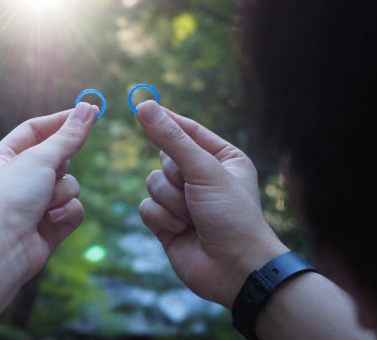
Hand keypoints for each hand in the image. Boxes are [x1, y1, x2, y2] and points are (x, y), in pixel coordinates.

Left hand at [0, 102, 96, 282]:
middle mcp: (18, 178)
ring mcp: (35, 202)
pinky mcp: (50, 224)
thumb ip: (68, 136)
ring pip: (69, 183)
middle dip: (61, 164)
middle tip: (54, 169)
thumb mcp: (41, 159)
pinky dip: (65, 212)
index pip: (35, 130)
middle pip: (56, 156)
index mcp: (3, 157)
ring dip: (62, 192)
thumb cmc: (13, 197)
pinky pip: (73, 207)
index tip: (90, 112)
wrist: (3, 249)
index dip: (61, 121)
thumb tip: (89, 108)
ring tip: (44, 205)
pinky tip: (49, 221)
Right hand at [136, 100, 286, 307]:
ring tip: (191, 216)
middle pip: (165, 158)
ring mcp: (183, 200)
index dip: (167, 120)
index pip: (188, 130)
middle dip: (176, 176)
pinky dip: (160, 218)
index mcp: (221, 158)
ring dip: (170, 200)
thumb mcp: (204, 170)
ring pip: (152, 182)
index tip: (141, 107)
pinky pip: (146, 206)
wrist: (235, 269)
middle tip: (194, 190)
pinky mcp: (167, 222)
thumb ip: (172, 139)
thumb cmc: (231, 215)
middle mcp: (201, 176)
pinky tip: (180, 230)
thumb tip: (145, 106)